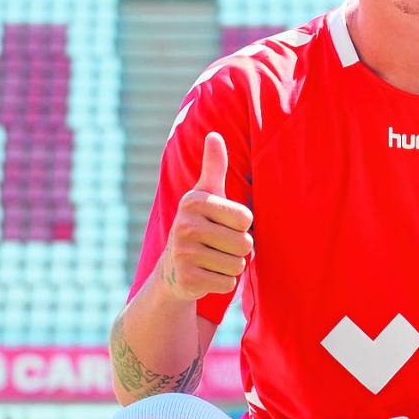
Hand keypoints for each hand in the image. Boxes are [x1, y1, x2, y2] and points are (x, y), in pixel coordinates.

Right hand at [160, 132, 253, 301]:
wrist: (173, 268)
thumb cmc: (200, 224)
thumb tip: (214, 135)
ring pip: (238, 265)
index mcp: (194, 201)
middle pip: (245, 243)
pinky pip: (228, 283)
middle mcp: (185, 225)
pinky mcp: (187, 279)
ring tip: (212, 259)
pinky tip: (206, 274)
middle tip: (218, 245)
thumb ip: (214, 166)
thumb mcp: (205, 194)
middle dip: (239, 249)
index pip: (246, 218)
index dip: (242, 226)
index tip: (222, 225)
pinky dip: (222, 282)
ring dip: (231, 265)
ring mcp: (184, 254)